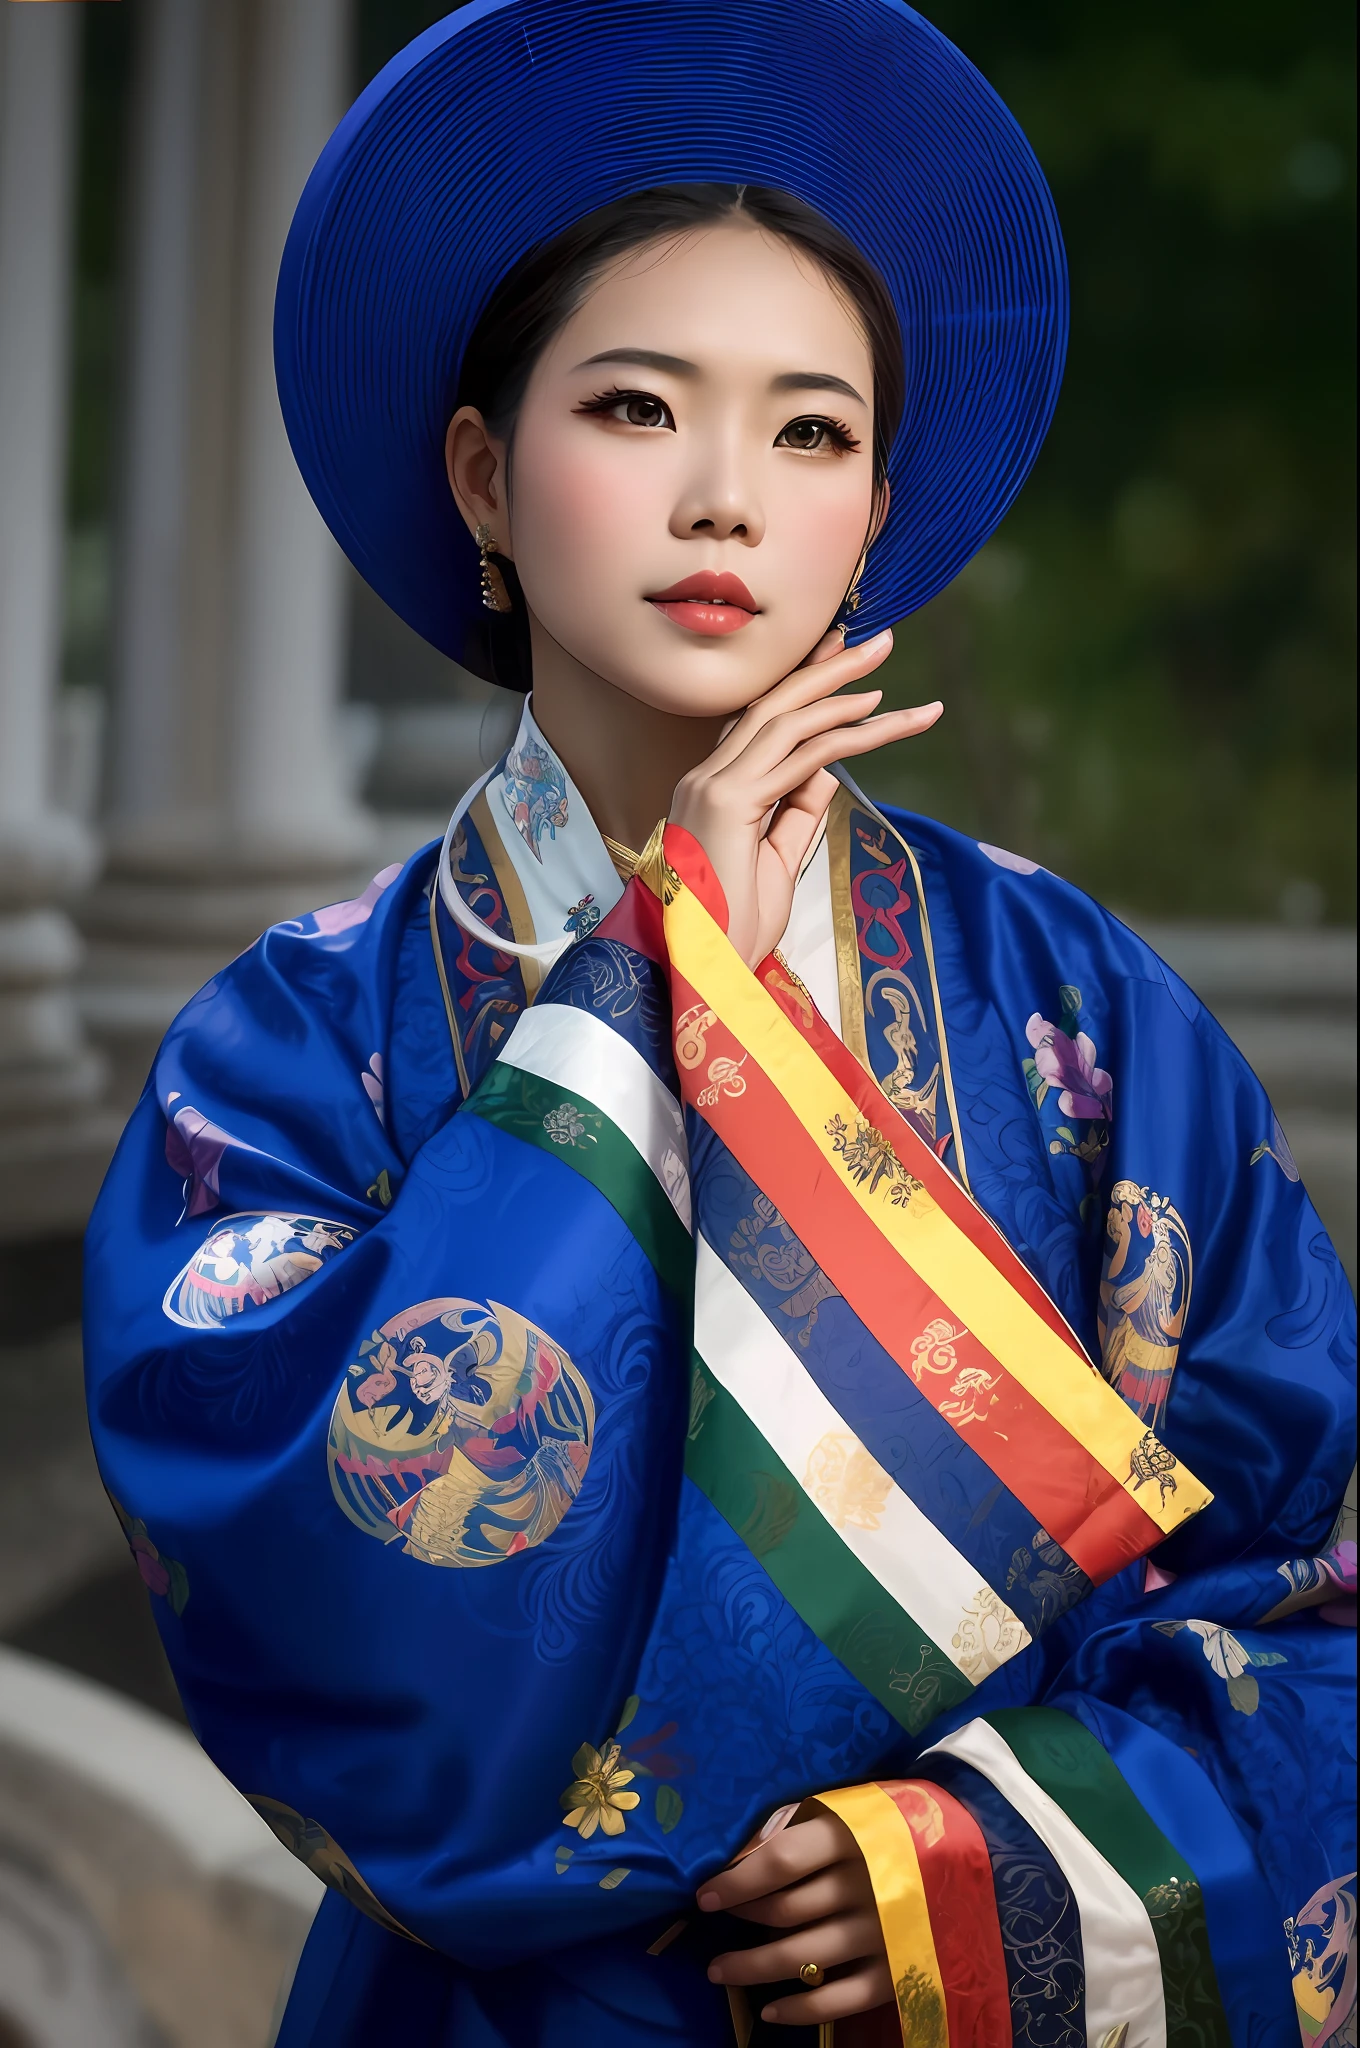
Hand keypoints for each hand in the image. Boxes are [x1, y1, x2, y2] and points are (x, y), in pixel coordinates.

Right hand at [667, 629, 941, 965]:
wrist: (704, 972)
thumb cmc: (733, 929)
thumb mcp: (775, 862)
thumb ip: (797, 813)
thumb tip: (827, 773)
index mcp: (709, 790)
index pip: (759, 721)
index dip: (802, 684)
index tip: (840, 654)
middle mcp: (705, 777)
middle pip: (772, 703)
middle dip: (826, 667)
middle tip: (876, 638)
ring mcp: (712, 786)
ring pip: (786, 717)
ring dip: (843, 686)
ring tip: (886, 658)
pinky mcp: (730, 803)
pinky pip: (799, 755)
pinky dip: (842, 730)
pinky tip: (877, 715)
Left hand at [696, 1811, 892, 2026]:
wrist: (965, 1843)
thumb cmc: (884, 1822)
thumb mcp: (844, 1809)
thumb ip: (797, 1829)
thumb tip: (736, 1857)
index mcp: (849, 1836)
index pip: (781, 1861)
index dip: (737, 1881)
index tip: (704, 1895)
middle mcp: (864, 1885)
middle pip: (786, 1911)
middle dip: (741, 1921)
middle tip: (711, 1927)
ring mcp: (882, 1932)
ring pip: (803, 1959)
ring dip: (753, 1968)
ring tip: (720, 1970)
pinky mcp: (897, 1970)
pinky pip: (841, 2000)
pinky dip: (802, 2010)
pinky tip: (770, 2011)